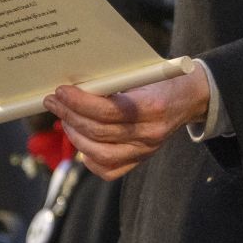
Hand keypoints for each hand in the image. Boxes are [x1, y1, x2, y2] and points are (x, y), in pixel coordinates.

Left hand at [44, 65, 211, 180]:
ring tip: (65, 119)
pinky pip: (108, 169)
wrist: (189, 98)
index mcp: (152, 106)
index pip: (107, 111)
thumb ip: (113, 82)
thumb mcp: (142, 74)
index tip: (61, 91)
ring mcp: (145, 150)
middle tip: (54, 102)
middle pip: (98, 131)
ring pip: (98, 153)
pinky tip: (82, 141)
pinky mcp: (140, 160)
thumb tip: (75, 86)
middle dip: (69, 115)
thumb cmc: (161, 80)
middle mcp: (150, 133)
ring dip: (74, 135)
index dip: (79, 102)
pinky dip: (89, 158)